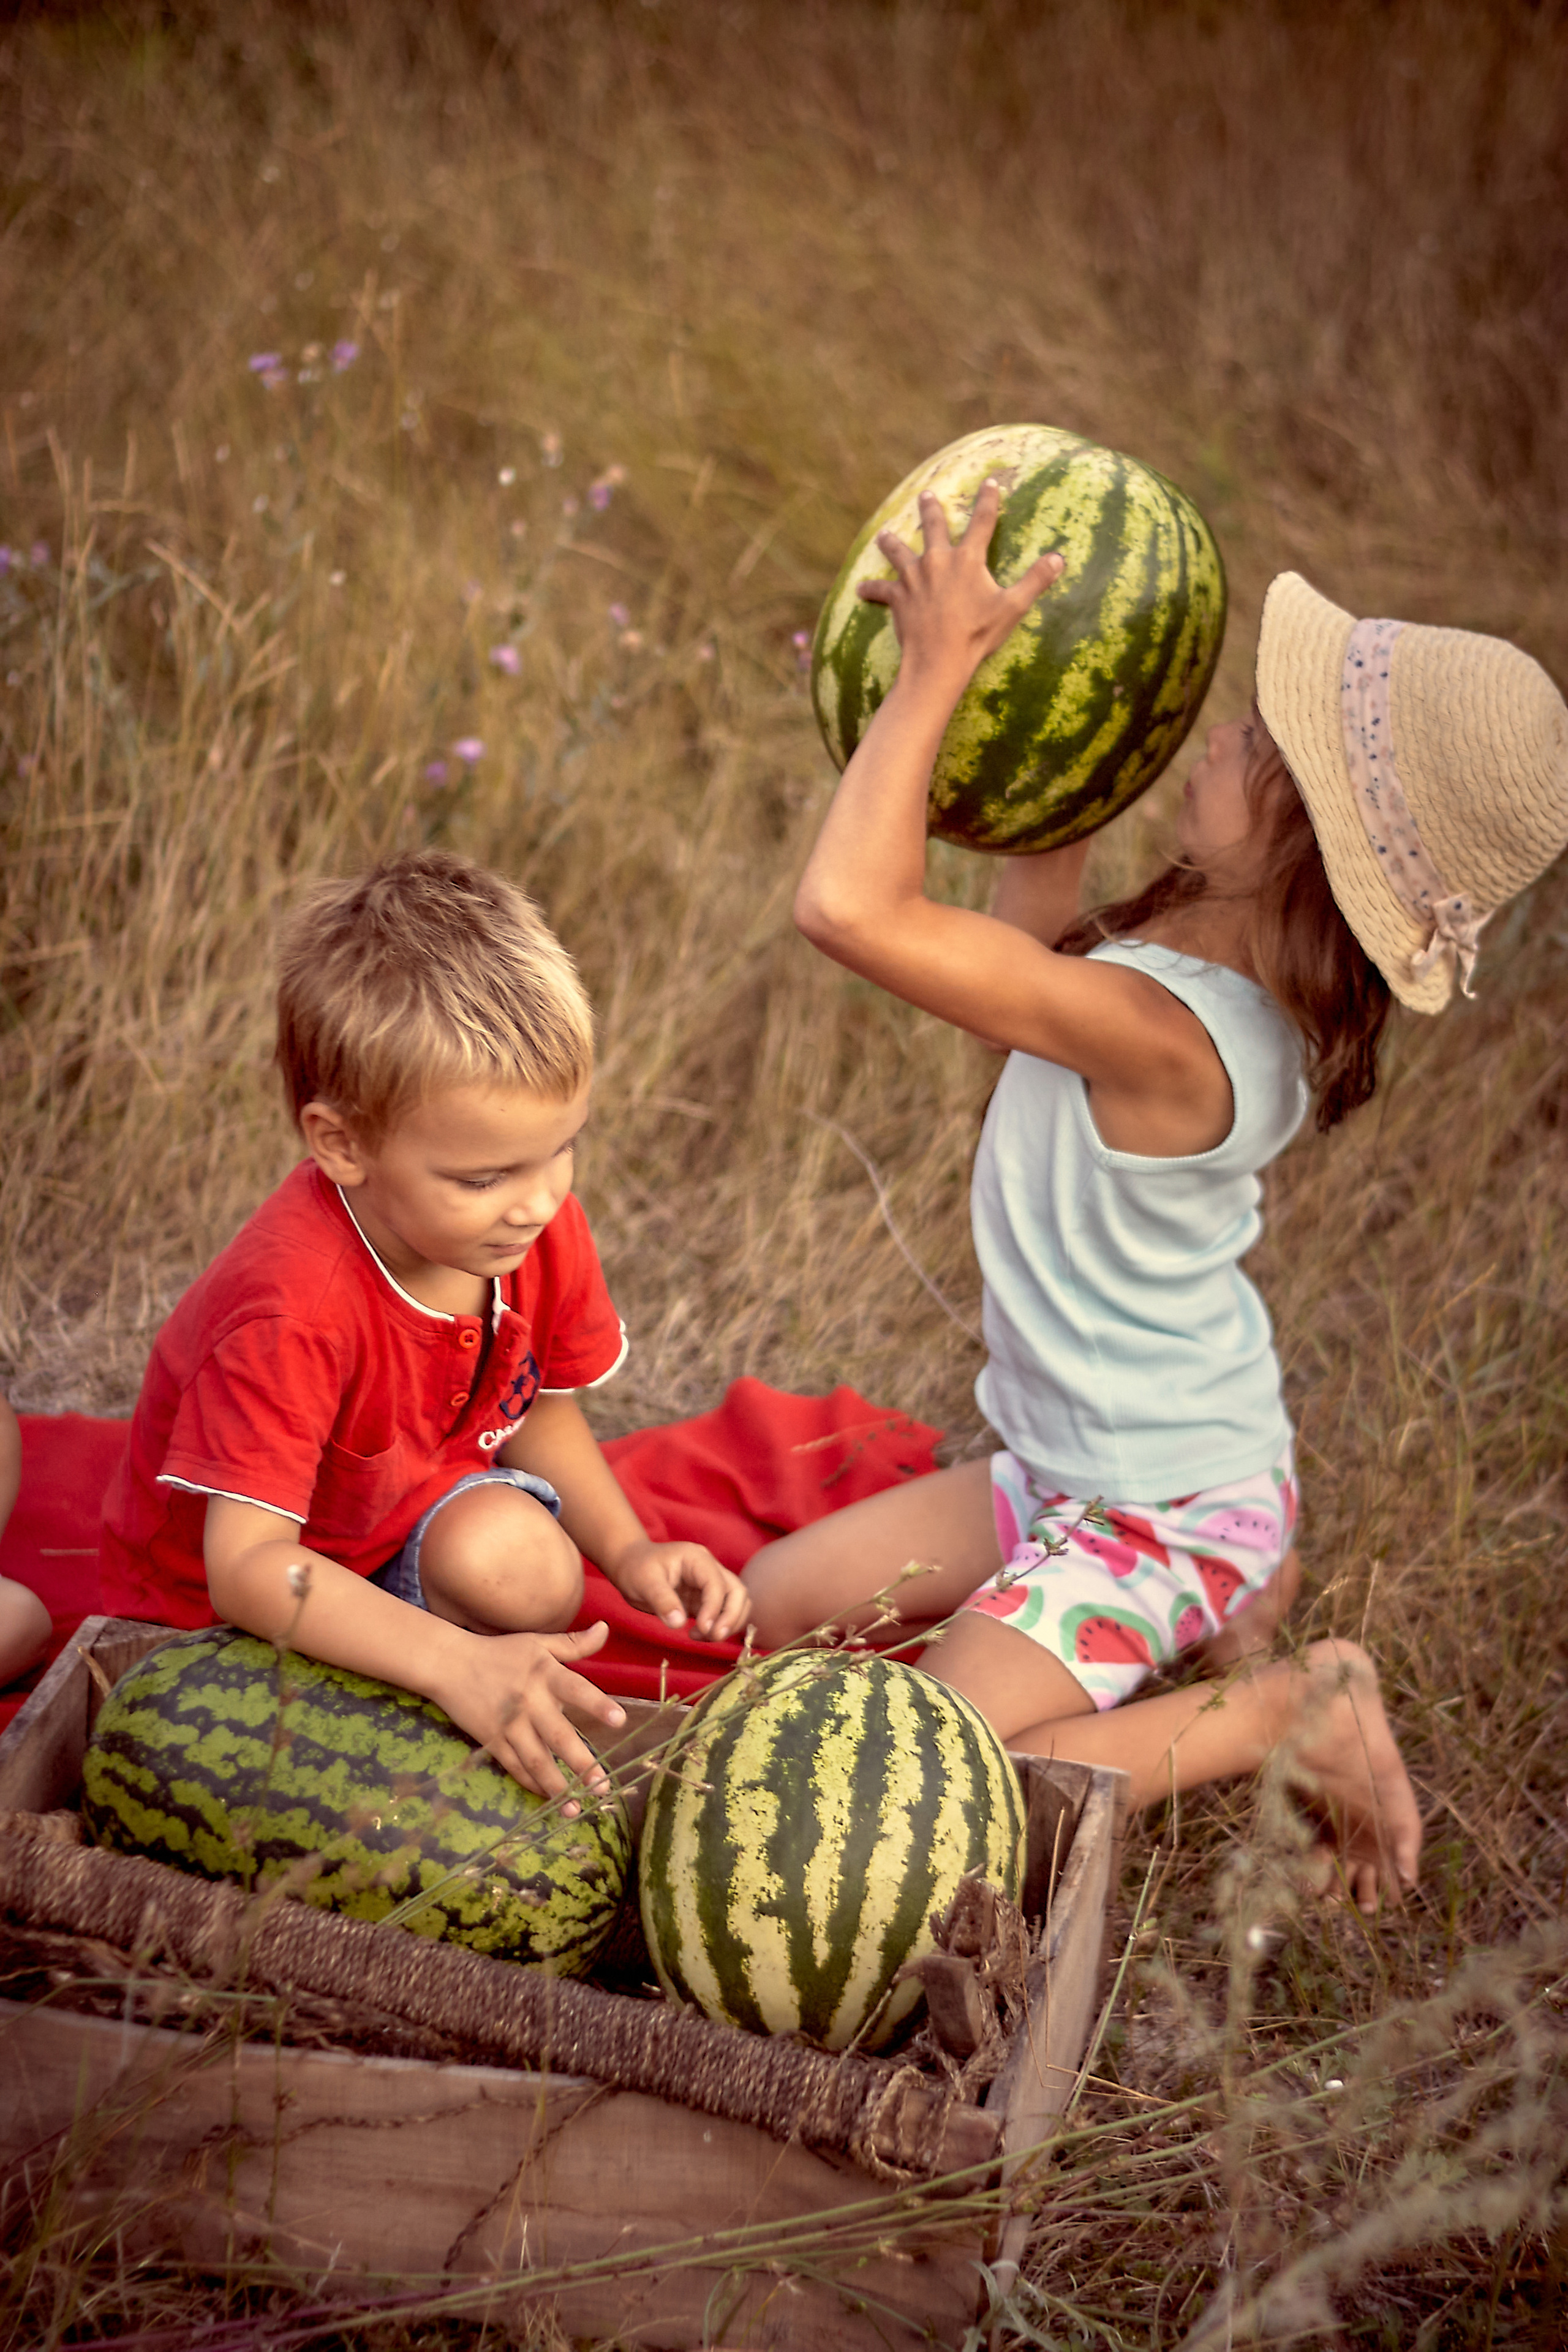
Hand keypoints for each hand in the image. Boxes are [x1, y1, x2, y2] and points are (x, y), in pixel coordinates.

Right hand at [428, 1621, 626, 1809]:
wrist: (449, 1664)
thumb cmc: (500, 1652)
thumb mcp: (537, 1643)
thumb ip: (573, 1643)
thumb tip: (605, 1629)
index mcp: (545, 1674)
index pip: (576, 1690)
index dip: (597, 1705)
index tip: (620, 1721)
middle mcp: (529, 1701)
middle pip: (558, 1736)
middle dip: (582, 1763)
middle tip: (602, 1787)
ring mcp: (509, 1724)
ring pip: (536, 1760)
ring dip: (557, 1786)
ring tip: (577, 1807)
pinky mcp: (492, 1740)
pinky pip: (514, 1767)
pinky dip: (532, 1784)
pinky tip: (549, 1799)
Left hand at [607, 1538, 751, 1642]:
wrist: (630, 1566)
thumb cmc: (636, 1568)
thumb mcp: (644, 1582)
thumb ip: (662, 1600)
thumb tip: (678, 1623)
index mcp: (696, 1558)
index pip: (717, 1583)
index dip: (714, 1607)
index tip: (703, 1629)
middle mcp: (709, 1569)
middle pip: (737, 1591)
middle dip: (731, 1616)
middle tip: (714, 1636)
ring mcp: (708, 1585)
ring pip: (735, 1603)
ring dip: (728, 1623)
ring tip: (703, 1636)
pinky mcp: (704, 1600)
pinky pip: (722, 1614)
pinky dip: (717, 1627)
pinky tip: (697, 1635)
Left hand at [859, 479, 1064, 689]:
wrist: (939, 659)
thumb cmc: (977, 634)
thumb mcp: (1013, 607)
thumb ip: (1036, 580)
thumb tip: (1059, 558)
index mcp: (967, 558)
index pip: (982, 521)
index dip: (988, 501)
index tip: (989, 483)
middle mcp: (937, 560)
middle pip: (933, 526)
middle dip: (931, 509)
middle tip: (926, 495)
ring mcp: (914, 578)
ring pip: (899, 552)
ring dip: (891, 542)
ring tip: (884, 534)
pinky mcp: (898, 598)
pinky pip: (880, 590)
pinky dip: (870, 589)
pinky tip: (859, 589)